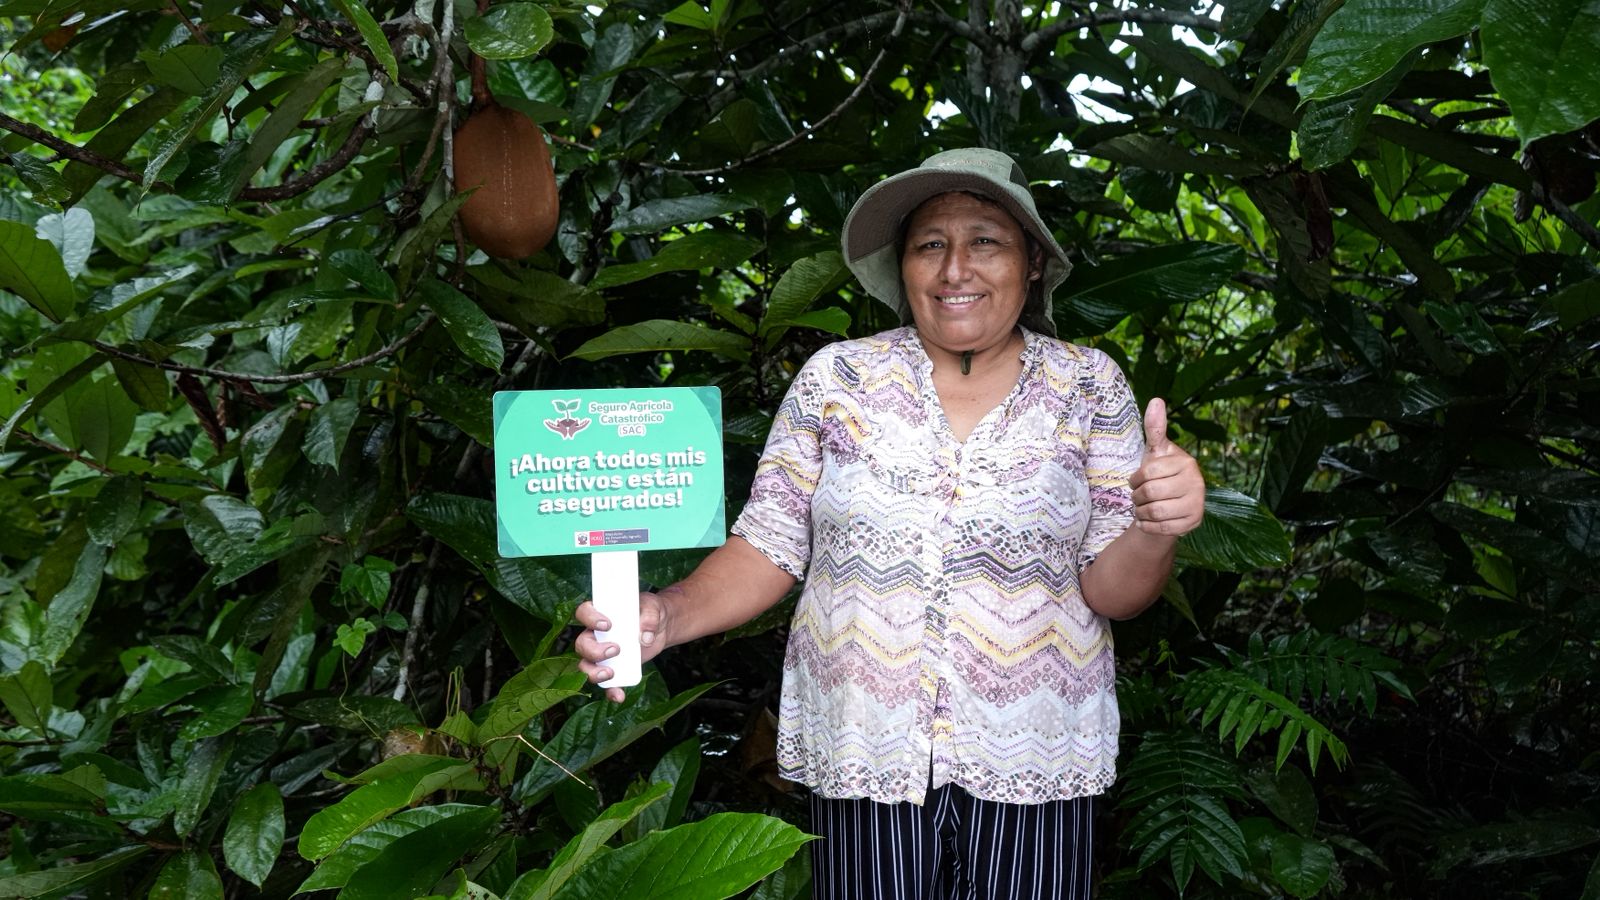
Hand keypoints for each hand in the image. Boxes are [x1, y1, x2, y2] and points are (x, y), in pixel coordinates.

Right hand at [574, 591, 668, 702]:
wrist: (660, 627)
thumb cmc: (651, 612)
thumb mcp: (654, 608)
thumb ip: (650, 618)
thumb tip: (645, 638)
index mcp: (601, 614)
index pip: (583, 613)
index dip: (590, 619)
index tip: (607, 625)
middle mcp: (596, 634)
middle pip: (582, 644)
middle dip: (594, 650)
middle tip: (616, 649)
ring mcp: (602, 653)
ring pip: (586, 665)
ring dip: (593, 673)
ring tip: (611, 673)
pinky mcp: (613, 668)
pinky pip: (606, 683)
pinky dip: (610, 691)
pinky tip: (619, 696)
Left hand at [1128, 398, 1204, 535]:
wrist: (1170, 505)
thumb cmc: (1160, 475)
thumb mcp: (1155, 452)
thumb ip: (1155, 428)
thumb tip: (1156, 400)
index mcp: (1186, 462)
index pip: (1147, 473)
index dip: (1135, 479)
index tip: (1136, 481)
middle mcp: (1197, 482)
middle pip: (1149, 493)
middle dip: (1137, 497)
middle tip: (1139, 497)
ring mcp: (1197, 503)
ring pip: (1154, 512)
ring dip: (1141, 512)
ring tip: (1144, 508)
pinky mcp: (1194, 523)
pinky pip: (1161, 528)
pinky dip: (1148, 526)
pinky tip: (1149, 520)